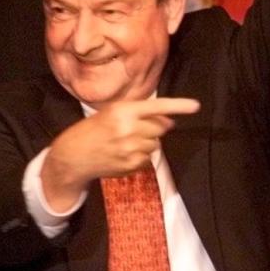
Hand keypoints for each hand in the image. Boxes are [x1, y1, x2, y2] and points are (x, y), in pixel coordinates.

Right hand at [42, 97, 199, 209]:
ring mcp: (130, 149)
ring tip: (125, 143)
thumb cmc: (94, 130)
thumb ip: (140, 114)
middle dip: (154, 128)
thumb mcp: (112, 113)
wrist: (73, 155)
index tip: (196, 106)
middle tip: (135, 129)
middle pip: (161, 127)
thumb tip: (169, 121)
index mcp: (122, 111)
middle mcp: (128, 128)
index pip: (156, 106)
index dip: (178, 106)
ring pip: (156, 144)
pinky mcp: (131, 165)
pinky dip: (140, 157)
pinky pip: (149, 159)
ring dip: (146, 143)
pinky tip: (123, 154)